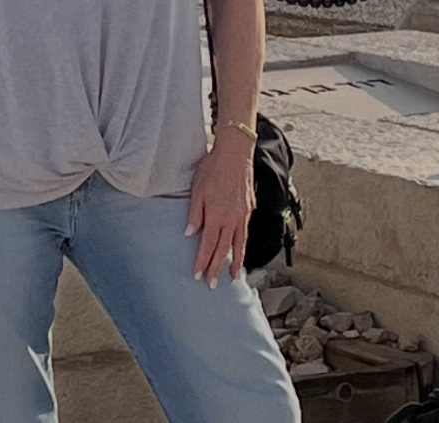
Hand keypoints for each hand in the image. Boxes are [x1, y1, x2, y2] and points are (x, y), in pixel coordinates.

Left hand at [185, 135, 254, 288]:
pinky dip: (242, 247)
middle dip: (217, 268)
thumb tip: (190, 234)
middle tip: (212, 285)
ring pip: (238, 245)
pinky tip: (240, 252)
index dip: (202, 261)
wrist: (235, 154)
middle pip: (223, 249)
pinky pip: (245, 234)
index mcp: (217, 215)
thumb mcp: (197, 188)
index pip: (208, 244)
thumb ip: (194, 213)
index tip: (197, 275)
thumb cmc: (212, 168)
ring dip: (234, 262)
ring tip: (232, 277)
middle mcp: (231, 219)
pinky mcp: (248, 210)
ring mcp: (242, 216)